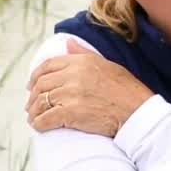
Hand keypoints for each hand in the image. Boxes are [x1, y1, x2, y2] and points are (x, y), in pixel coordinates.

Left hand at [26, 39, 154, 136]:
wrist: (138, 112)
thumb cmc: (127, 91)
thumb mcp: (107, 64)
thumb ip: (84, 54)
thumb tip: (68, 43)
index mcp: (80, 61)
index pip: (48, 66)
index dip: (36, 76)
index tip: (32, 86)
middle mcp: (73, 74)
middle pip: (41, 84)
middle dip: (33, 97)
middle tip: (32, 106)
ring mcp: (70, 93)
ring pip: (41, 102)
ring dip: (34, 112)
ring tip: (34, 118)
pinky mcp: (70, 113)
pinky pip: (46, 118)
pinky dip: (39, 124)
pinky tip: (39, 127)